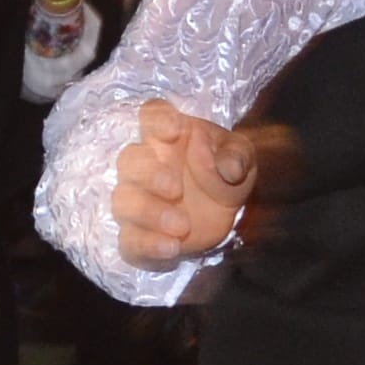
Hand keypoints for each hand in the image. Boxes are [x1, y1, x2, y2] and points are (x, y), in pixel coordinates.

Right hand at [111, 101, 259, 268]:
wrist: (226, 215)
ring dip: (148, 213)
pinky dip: (146, 246)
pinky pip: (129, 242)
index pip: (151, 115)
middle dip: (148, 174)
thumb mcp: (241, 158)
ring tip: (182, 226)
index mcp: (168, 136)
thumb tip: (228, 167)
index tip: (173, 129)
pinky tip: (171, 249)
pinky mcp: (140, 236)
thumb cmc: (225, 173)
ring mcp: (139, 202)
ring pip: (123, 202)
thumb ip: (237, 156)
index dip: (156, 119)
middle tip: (176, 189)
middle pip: (129, 160)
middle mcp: (146, 166)